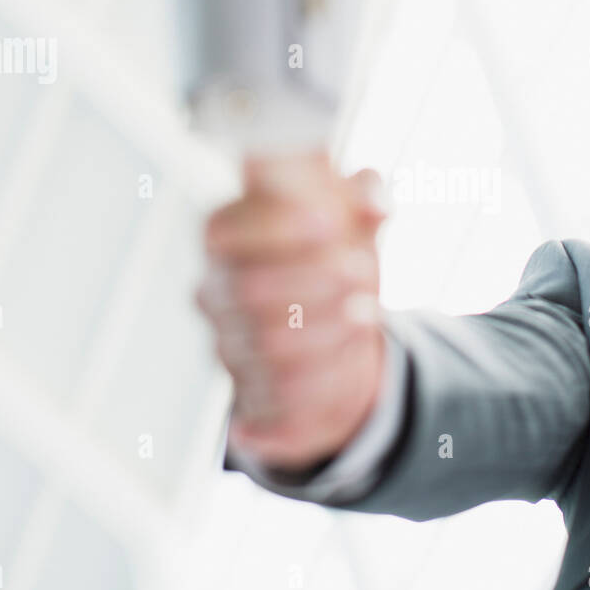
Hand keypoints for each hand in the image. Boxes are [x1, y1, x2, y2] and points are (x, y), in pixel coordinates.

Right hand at [196, 150, 387, 471]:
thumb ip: (364, 196)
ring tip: (368, 311)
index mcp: (227, 238)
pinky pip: (283, 393)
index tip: (327, 221)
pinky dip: (327, 373)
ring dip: (326, 327)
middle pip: (247, 289)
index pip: (222, 229)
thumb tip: (373, 199)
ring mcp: (228, 345)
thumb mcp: (353, 222)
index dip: (272, 226)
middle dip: (312, 278)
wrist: (344, 336)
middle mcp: (216, 292)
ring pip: (268, 344)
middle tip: (361, 268)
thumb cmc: (336, 260)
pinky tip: (354, 351)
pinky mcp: (250, 393)